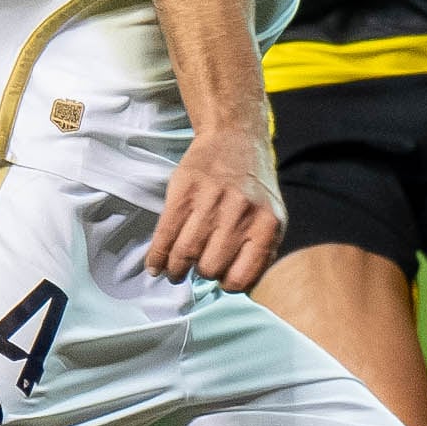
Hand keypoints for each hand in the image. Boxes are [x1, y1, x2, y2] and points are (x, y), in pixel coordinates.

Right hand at [145, 125, 284, 289]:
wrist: (235, 137)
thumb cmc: (253, 186)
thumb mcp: (271, 216)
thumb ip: (261, 251)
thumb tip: (239, 288)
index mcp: (266, 225)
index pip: (242, 277)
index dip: (228, 284)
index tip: (221, 280)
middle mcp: (240, 214)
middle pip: (210, 267)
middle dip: (202, 274)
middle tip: (198, 270)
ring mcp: (211, 201)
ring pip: (185, 254)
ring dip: (176, 270)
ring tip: (175, 272)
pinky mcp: (184, 191)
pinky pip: (166, 234)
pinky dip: (156, 256)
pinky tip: (155, 266)